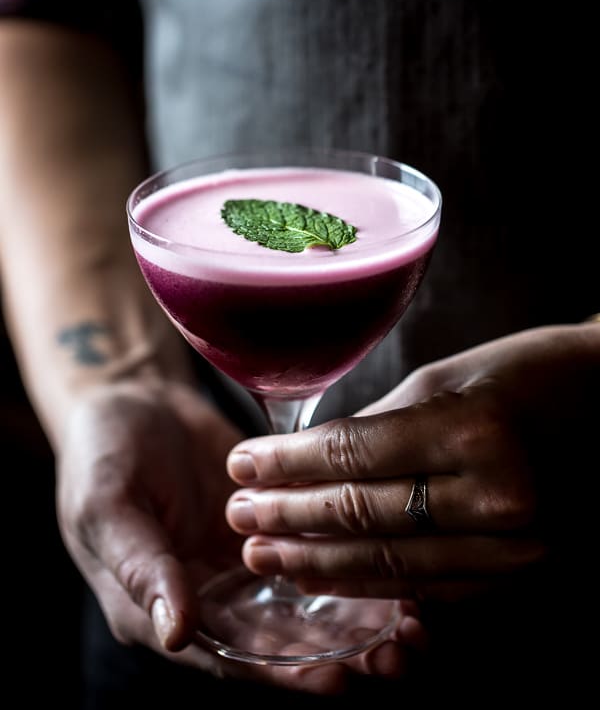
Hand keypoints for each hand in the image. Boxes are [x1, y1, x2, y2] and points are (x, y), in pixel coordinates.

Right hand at [56, 378, 424, 692]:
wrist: (132, 398)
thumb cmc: (101, 453)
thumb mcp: (106, 505)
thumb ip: (139, 567)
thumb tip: (174, 634)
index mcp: (161, 610)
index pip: (231, 656)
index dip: (284, 673)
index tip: (338, 676)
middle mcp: (210, 599)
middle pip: (281, 645)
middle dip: (340, 656)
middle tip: (397, 656)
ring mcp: (244, 565)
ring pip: (309, 608)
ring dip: (360, 624)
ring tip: (415, 628)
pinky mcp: (274, 528)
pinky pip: (318, 554)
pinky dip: (357, 568)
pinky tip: (402, 576)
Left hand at [225, 324, 598, 602]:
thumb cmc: (530, 373)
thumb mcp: (447, 381)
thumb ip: (380, 428)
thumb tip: (314, 461)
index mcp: (475, 431)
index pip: (353, 457)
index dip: (286, 465)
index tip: (241, 466)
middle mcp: (500, 498)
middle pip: (365, 517)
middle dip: (290, 519)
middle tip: (239, 518)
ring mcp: (520, 548)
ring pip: (394, 566)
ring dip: (321, 565)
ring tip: (267, 556)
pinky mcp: (526, 575)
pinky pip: (435, 589)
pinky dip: (376, 585)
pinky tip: (331, 579)